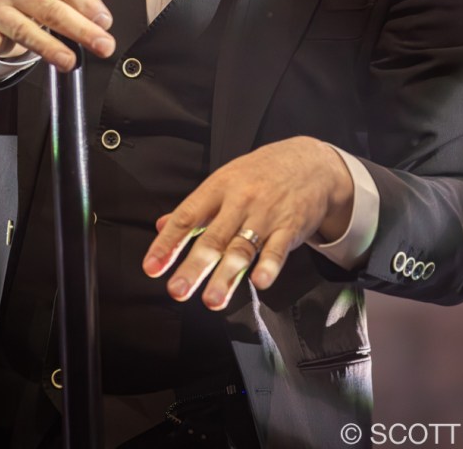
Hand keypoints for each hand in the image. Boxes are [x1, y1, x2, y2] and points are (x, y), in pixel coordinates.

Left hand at [142, 137, 352, 310]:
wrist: (311, 162)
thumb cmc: (262, 173)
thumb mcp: (225, 180)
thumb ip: (195, 208)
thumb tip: (162, 225)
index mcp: (219, 188)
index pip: (188, 216)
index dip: (168, 243)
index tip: (152, 267)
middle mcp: (240, 201)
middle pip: (213, 237)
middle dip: (194, 266)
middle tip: (177, 290)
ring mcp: (266, 214)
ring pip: (243, 247)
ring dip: (226, 276)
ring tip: (212, 300)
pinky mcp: (290, 226)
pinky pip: (278, 248)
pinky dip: (269, 265)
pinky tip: (260, 282)